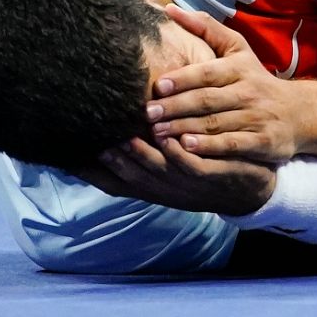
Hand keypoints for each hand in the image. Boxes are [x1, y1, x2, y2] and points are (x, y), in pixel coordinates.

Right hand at [77, 136, 277, 217]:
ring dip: (141, 158)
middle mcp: (167, 189)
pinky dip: (181, 155)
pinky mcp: (214, 175)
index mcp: (154, 186)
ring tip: (123, 140)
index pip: (114, 182)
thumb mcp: (172, 165)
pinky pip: (194, 166)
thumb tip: (114, 127)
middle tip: (91, 142)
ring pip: (160, 173)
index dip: (88, 172)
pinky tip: (172, 138)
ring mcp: (189, 185)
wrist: (255, 188)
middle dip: (111, 162)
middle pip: (132, 177)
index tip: (62, 157)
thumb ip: (145, 148)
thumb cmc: (207, 169)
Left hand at [148, 4, 305, 164]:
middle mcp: (248, 92)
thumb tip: (168, 9)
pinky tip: (187, 147)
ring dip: (184, 128)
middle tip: (148, 113)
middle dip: (176, 107)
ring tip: (157, 133)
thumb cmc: (256, 79)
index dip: (183, 79)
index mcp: (239, 68)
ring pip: (216, 123)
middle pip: (207, 100)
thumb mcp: (237, 49)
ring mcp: (256, 118)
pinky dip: (209, 147)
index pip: (208, 72)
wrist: (298, 112)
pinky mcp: (262, 142)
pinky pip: (232, 144)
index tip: (157, 86)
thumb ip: (205, 28)